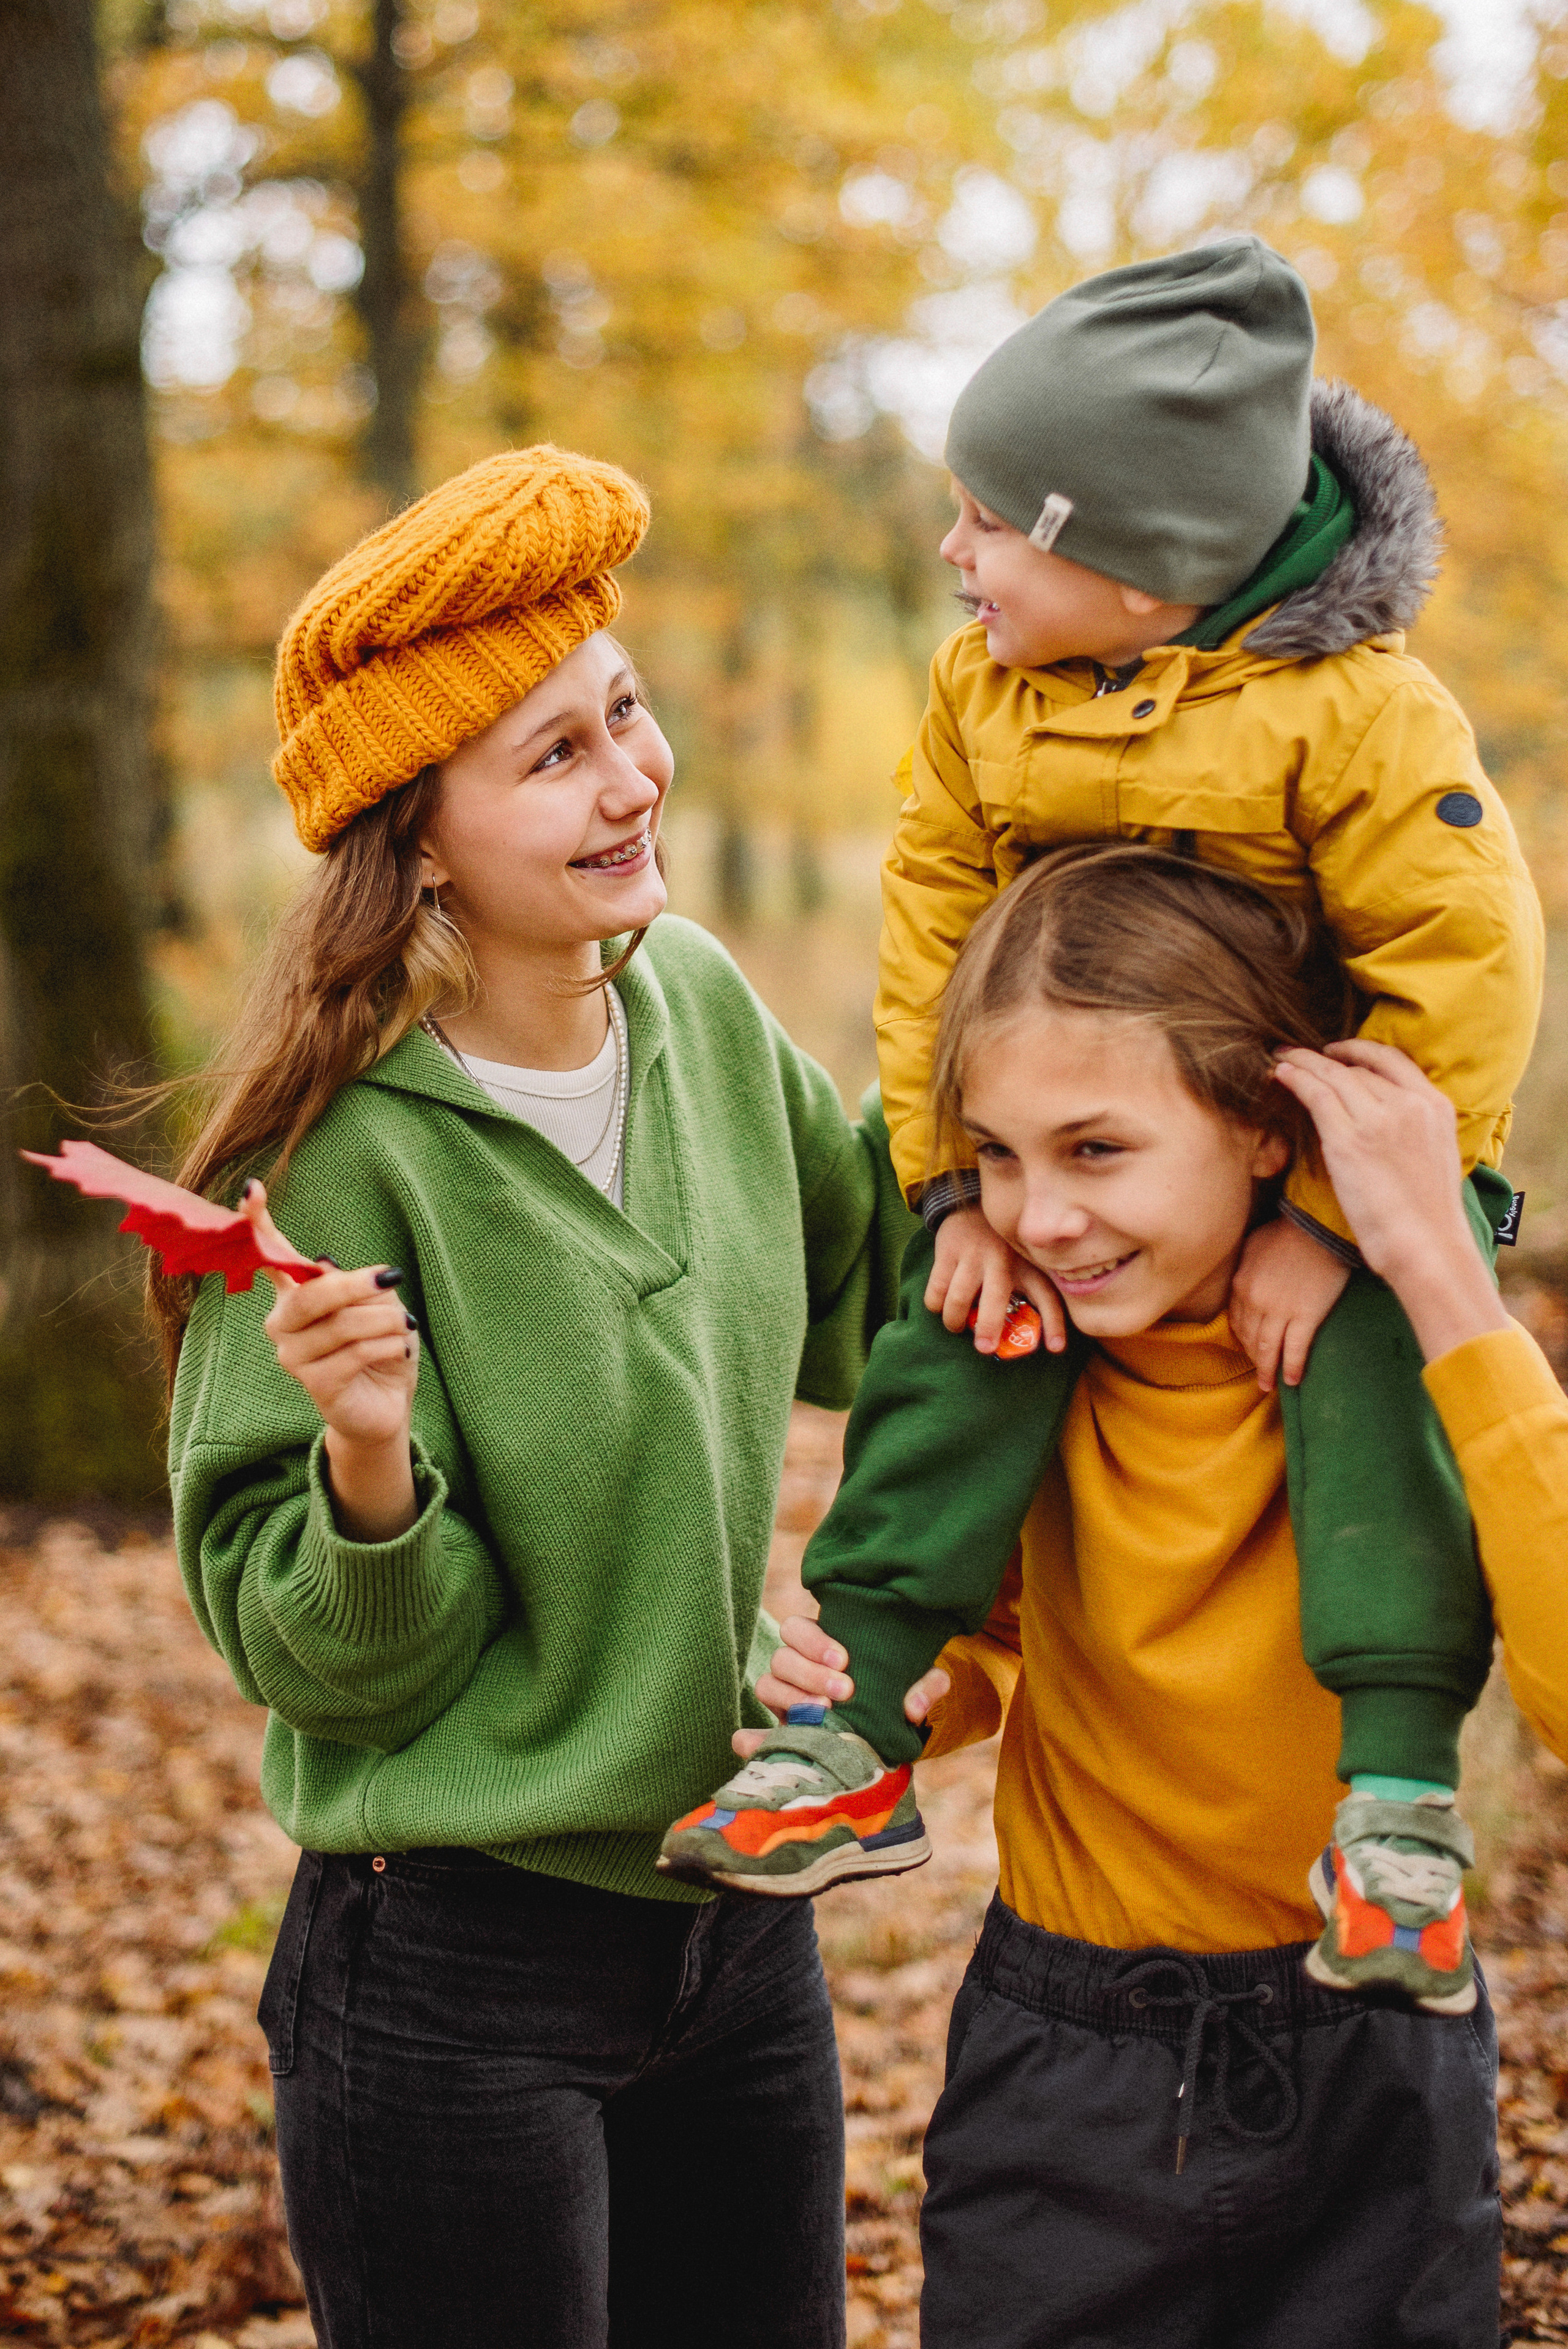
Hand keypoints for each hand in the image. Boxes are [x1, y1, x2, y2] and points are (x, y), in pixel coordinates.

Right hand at [241, 1180, 418, 1540]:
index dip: (258, 1224)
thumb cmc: (379, 1347)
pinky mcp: (316, 1386)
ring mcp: (294, 1357)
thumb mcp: (378, 1304)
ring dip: (386, 1320)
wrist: (387, 1404)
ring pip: (344, 1324)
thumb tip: (328, 1264)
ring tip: (404, 1327)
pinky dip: (389, 1345)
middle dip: (355, 1284)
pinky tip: (398, 1349)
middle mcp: (282, 1324)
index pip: (270, 1256)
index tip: (251, 1189)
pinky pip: (357, 1352)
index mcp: (294, 1296)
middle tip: (390, 1275)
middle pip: (312, 1294)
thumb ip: (357, 1282)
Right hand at [732, 1616, 950, 1757]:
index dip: (814, 1641)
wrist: (895, 1730)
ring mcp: (787, 1699)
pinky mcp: (784, 1731)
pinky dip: (752, 1739)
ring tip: (824, 1714)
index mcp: (823, 1645)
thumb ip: (925, 1686)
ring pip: (767, 1685)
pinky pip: (756, 1734)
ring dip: (791, 1699)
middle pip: (781, 1656)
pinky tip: (749, 1744)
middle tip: (843, 1692)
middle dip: (809, 1673)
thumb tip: (912, 1707)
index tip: (844, 1661)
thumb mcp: (919, 1684)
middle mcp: (798, 1667)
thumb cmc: (901, 1693)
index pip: (797, 1628)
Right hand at [925, 1204, 1066, 1355]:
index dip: (1054, 1324)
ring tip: (956, 1326)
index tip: (1056, 1348)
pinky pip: (937, 1290)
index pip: (1047, 1296)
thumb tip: (1035, 1332)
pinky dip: (936, 1304)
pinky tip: (940, 1305)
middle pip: (996, 1300)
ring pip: (958, 1299)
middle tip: (984, 1348)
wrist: (972, 1204)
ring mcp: (973, 1255)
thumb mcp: (1025, 1261)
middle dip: (990, 1327)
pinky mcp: (948, 1252)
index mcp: (1027, 1266)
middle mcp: (1002, 1260)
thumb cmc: (1004, 1246)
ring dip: (955, 1321)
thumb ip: (1031, 1289)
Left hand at [1229, 1213, 1349, 1393]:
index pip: (1237, 1321)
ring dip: (1269, 1370)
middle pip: (1251, 1339)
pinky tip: (1294, 1380)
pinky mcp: (1306, 1316)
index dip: (1242, 1339)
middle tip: (1259, 1374)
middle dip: (1254, 1359)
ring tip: (1270, 1385)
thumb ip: (1246, 1268)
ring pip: (1269, 1349)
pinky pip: (1296, 1349)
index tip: (1247, 1349)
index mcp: (1241, 1284)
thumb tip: (1245, 1283)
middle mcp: (1255, 1302)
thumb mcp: (1254, 1245)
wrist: (1318, 1226)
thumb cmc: (1288, 1230)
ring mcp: (1280, 1311)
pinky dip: (1293, 1367)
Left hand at [1272, 1041, 1507, 1361]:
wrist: (1428, 1246)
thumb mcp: (1434, 1157)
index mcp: (1436, 1105)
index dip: (1360, 1051)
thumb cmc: (1427, 1216)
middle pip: (1359, 1069)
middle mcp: (1409, 1104)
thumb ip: (1412, 1130)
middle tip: (1297, 1054)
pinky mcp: (1349, 1140)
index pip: (1394, 1061)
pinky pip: (1316, 1094)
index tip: (1337, 1051)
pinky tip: (1279, 1073)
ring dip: (1303, 1063)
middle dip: (1324, 1060)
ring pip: (1333, 1076)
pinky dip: (1295, 1078)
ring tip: (1281, 1058)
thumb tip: (1382, 1125)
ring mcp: (1378, 1118)